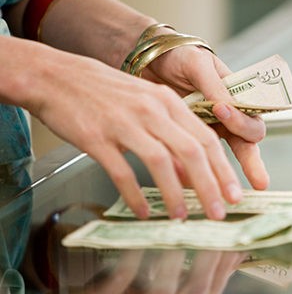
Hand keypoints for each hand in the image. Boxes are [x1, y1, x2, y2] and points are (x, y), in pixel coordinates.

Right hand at [28, 47, 243, 218]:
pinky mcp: (97, 137)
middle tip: (219, 212)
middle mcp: (151, 110)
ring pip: (161, 161)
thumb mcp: (146, 107)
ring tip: (181, 217)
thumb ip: (171, 138)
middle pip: (192, 151)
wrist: (55, 77)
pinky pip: (121, 171)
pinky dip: (135, 195)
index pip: (206, 139)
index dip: (223, 169)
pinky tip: (142, 211)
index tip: (234, 194)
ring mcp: (124, 123)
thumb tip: (191, 176)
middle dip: (210, 186)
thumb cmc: (104, 93)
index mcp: (167, 102)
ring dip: (175, 193)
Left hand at [139, 44, 269, 191]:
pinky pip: (196, 158)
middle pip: (248, 144)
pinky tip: (191, 184)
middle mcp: (229, 117)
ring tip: (233, 195)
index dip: (241, 119)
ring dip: (230, 176)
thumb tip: (227, 106)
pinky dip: (196, 171)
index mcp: (237, 97)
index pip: (252, 115)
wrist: (150, 60)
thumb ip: (213, 85)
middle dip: (253, 164)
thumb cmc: (180, 57)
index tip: (221, 110)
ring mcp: (210, 130)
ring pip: (226, 158)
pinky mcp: (189, 139)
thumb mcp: (198, 64)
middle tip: (259, 181)